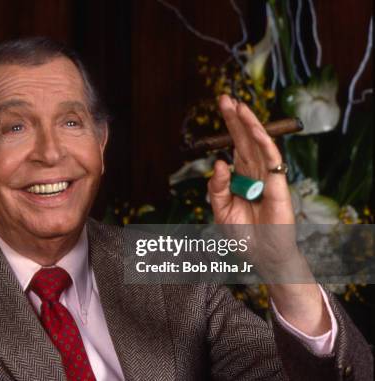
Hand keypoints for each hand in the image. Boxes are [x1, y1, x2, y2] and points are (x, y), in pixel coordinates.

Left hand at [208, 94, 329, 335]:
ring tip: (239, 107)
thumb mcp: (220, 209)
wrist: (259, 254)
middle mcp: (254, 171)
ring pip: (258, 144)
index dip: (230, 125)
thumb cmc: (241, 233)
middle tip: (226, 97)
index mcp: (240, 174)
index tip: (222, 105)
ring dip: (249, 125)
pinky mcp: (278, 185)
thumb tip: (219, 162)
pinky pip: (271, 160)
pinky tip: (255, 130)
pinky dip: (264, 144)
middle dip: (236, 118)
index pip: (234, 144)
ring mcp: (268, 176)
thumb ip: (218, 186)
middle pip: (245, 139)